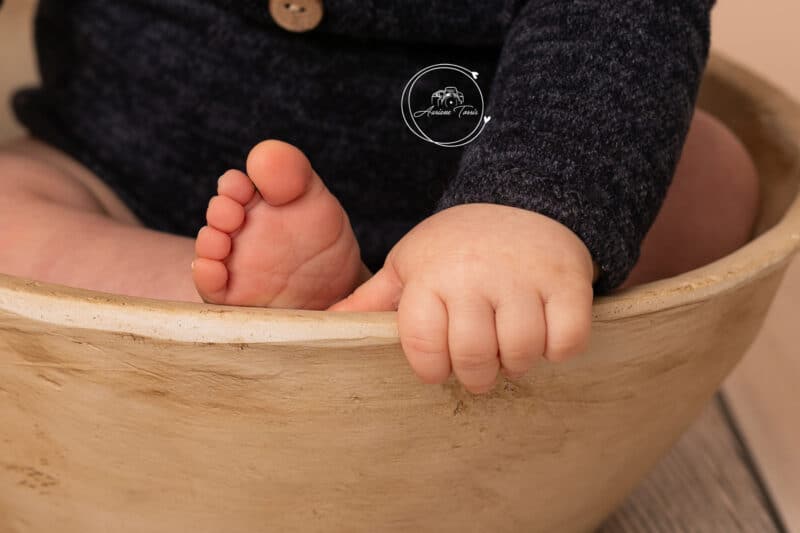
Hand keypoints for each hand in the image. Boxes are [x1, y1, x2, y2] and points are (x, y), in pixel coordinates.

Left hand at [328, 203, 595, 392]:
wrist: (524, 198)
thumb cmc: (458, 245)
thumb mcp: (409, 264)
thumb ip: (372, 300)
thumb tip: (324, 324)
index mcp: (429, 276)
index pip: (425, 349)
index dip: (433, 369)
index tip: (440, 364)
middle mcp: (473, 275)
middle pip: (474, 358)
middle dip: (477, 373)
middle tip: (480, 359)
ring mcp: (522, 277)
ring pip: (521, 353)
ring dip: (517, 361)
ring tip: (511, 343)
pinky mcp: (567, 280)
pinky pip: (566, 340)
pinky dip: (559, 347)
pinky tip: (545, 331)